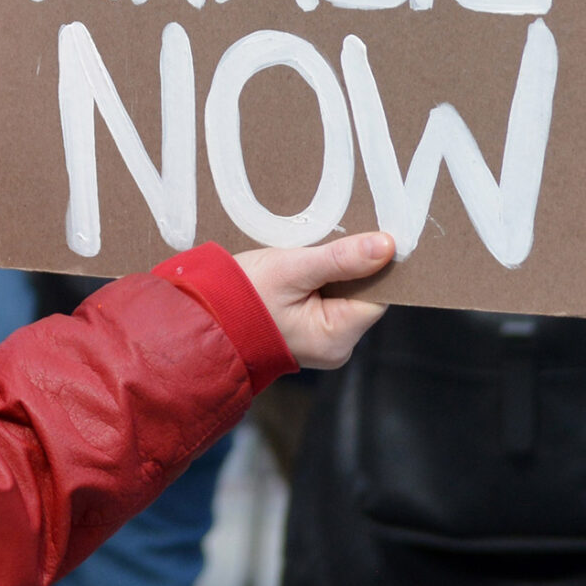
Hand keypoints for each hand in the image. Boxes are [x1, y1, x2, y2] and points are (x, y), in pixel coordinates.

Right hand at [234, 232, 395, 368]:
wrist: (198, 317)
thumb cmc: (238, 297)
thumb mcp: (291, 268)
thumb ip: (341, 258)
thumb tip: (387, 246)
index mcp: (336, 338)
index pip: (379, 295)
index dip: (374, 265)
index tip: (362, 238)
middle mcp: (334, 347)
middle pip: (362, 296)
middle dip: (347, 267)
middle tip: (319, 247)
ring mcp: (320, 344)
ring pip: (344, 297)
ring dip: (330, 273)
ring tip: (302, 260)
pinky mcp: (307, 335)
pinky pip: (326, 302)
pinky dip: (317, 283)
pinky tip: (297, 273)